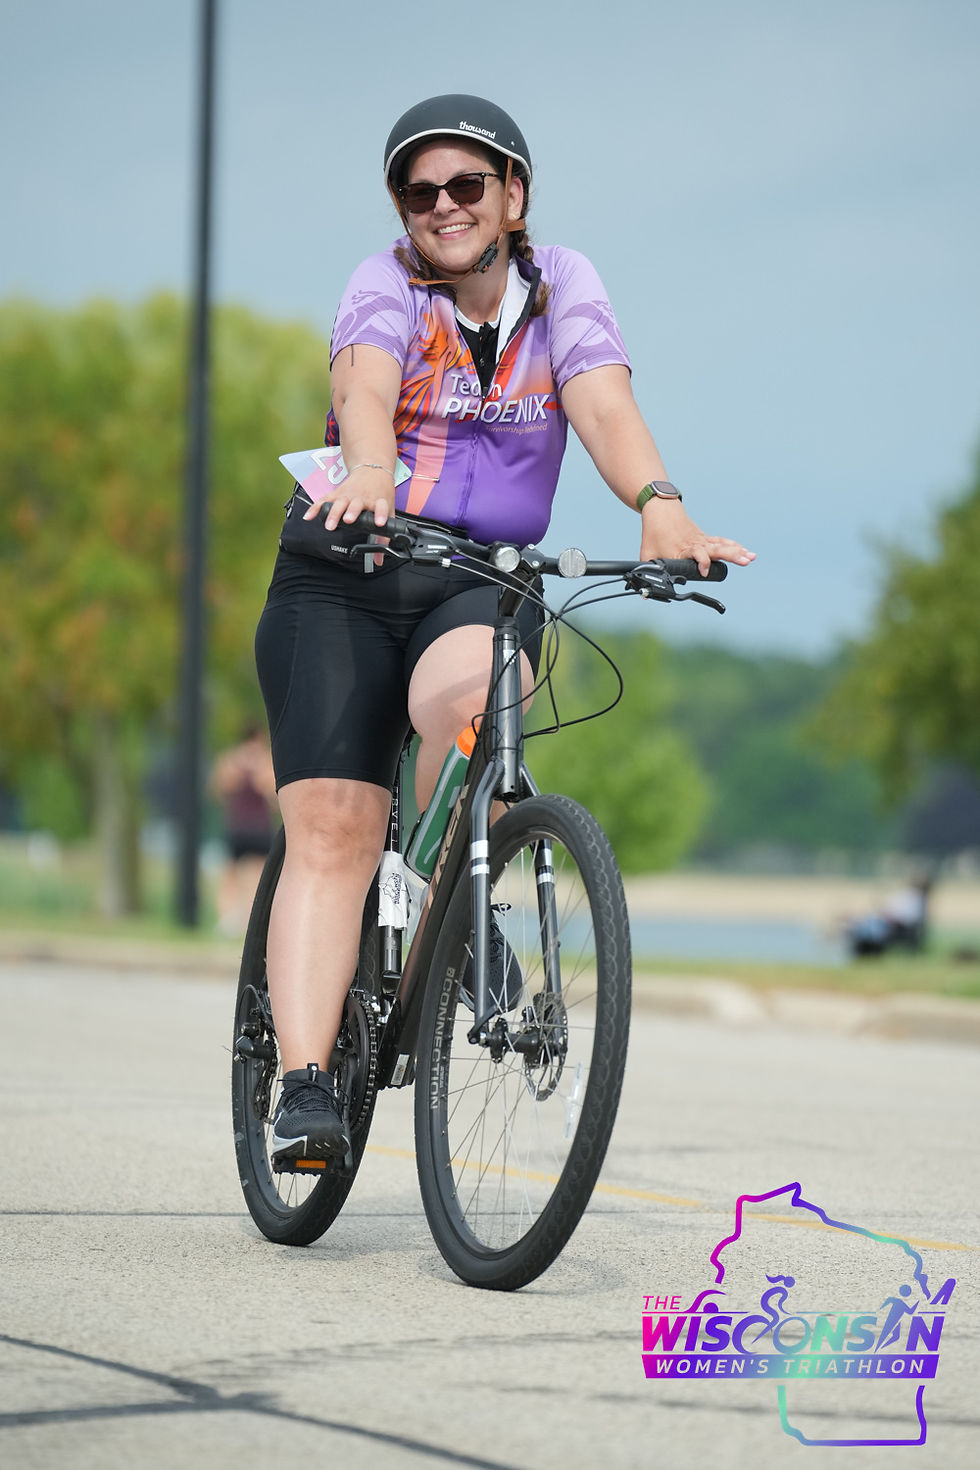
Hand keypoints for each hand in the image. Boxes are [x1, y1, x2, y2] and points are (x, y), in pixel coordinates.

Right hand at [303, 464, 392, 531]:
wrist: (373, 470)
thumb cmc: (381, 493)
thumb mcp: (388, 511)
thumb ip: (384, 538)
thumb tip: (378, 561)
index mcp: (378, 501)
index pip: (381, 508)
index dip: (381, 515)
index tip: (380, 523)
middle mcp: (363, 497)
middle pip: (356, 505)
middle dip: (351, 513)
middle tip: (348, 520)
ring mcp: (349, 494)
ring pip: (339, 503)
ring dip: (333, 513)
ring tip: (329, 525)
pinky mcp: (337, 493)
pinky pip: (325, 500)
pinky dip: (316, 508)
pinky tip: (308, 517)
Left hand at [639, 500, 754, 575]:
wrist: (661, 510)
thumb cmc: (653, 533)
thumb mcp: (646, 554)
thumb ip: (647, 572)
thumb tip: (643, 593)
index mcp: (682, 549)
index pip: (697, 555)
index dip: (702, 562)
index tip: (704, 572)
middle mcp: (695, 544)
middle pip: (716, 549)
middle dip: (731, 556)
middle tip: (745, 561)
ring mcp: (702, 540)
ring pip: (722, 545)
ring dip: (737, 552)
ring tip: (751, 558)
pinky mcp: (705, 538)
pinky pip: (722, 542)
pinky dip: (734, 547)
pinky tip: (747, 552)